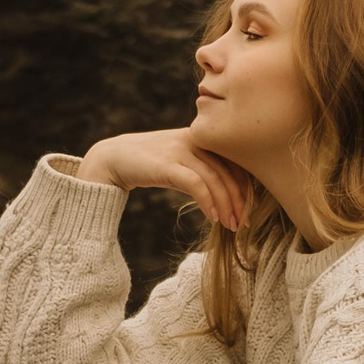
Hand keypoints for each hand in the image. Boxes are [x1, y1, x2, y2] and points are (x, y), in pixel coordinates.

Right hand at [76, 128, 253, 230]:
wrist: (113, 158)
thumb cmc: (151, 164)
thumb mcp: (182, 162)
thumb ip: (203, 168)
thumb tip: (229, 191)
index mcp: (202, 137)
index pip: (235, 161)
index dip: (246, 186)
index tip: (251, 208)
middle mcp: (194, 140)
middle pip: (228, 171)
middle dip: (239, 200)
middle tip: (244, 223)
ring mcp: (179, 150)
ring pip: (214, 179)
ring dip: (226, 205)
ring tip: (230, 225)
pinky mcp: (166, 164)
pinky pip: (195, 183)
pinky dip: (207, 202)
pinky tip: (212, 217)